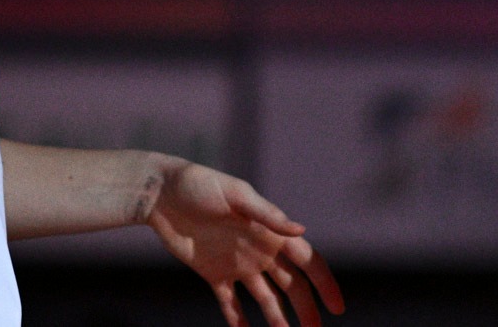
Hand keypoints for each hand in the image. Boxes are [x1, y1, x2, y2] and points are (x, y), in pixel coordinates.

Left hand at [145, 158, 344, 326]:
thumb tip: (302, 231)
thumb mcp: (236, 195)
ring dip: (277, 318)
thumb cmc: (200, 184)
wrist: (161, 194)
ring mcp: (238, 264)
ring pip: (265, 298)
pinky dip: (239, 320)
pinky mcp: (214, 274)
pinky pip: (230, 303)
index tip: (337, 308)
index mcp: (271, 231)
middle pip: (291, 285)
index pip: (307, 260)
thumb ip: (268, 215)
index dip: (324, 283)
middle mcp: (260, 250)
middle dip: (306, 308)